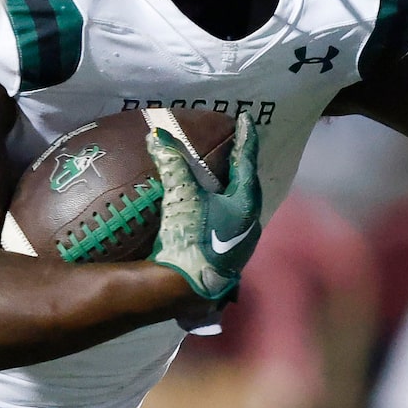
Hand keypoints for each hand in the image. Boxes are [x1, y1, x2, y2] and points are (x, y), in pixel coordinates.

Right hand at [147, 112, 261, 301]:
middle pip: (247, 185)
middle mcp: (250, 222)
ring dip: (231, 189)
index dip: (247, 139)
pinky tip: (210, 208)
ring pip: (239, 206)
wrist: (186, 287)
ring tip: (223, 176)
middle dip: (241, 166)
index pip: (248, 162)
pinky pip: (229, 221)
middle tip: (236, 147)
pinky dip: (221, 207)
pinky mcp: (227, 255)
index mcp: (247, 203)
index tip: (248, 120)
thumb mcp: (181, 196)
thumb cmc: (192, 238)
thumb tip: (157, 135)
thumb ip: (171, 164)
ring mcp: (240, 242)